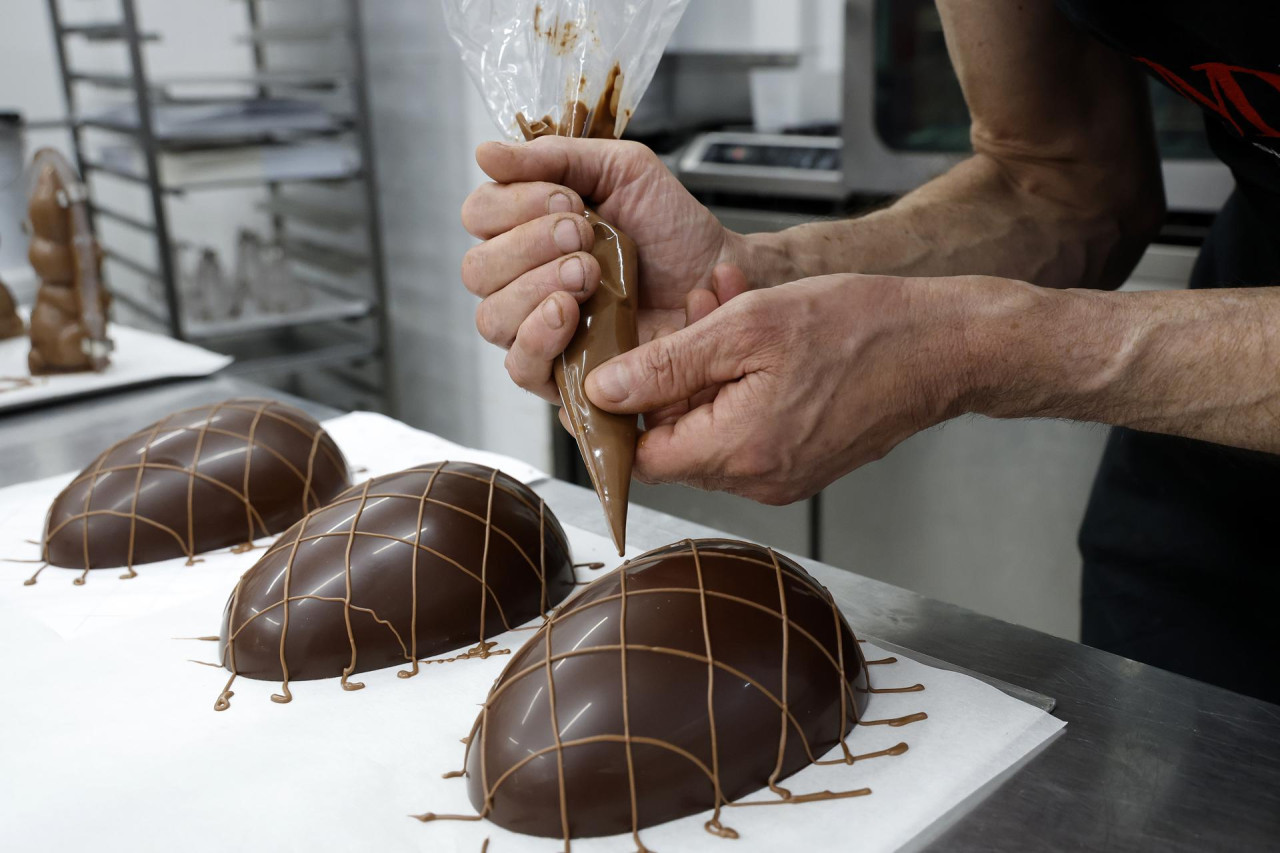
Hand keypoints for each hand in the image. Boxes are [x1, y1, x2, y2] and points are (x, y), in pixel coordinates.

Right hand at [459, 136, 747, 402]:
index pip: (479, 216)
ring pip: (492, 318)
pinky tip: (569, 313)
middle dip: (528, 246)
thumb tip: (485, 154)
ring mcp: (536, 329)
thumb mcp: (619, 170)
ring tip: (588, 274)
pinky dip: (538, 337)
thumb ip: (554, 156)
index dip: (514, 204)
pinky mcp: (561, 373)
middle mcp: (520, 280)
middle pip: (478, 270)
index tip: (570, 200)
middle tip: (584, 235)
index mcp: (524, 228)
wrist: (715, 275)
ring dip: (535, 288)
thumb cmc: (668, 226)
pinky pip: (520, 366)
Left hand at [582, 273, 999, 503]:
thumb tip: (603, 392)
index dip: (619, 410)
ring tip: (730, 305)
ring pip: (710, 426)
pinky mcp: (802, 463)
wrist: (947, 348)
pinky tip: (758, 331)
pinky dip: (740, 381)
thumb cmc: (863, 329)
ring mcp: (783, 477)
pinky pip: (747, 427)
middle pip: (675, 440)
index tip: (619, 362)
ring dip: (708, 366)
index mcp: (741, 452)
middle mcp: (759, 481)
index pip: (640, 456)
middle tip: (696, 308)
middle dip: (672, 370)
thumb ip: (668, 364)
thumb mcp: (749, 326)